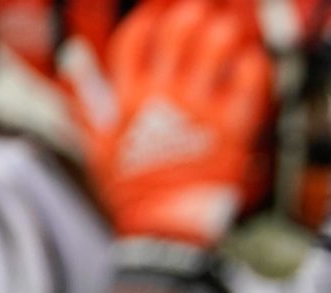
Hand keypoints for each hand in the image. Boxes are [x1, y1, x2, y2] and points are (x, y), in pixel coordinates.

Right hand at [70, 0, 274, 251]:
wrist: (161, 232)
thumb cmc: (131, 192)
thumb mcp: (97, 144)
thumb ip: (84, 99)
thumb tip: (74, 60)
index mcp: (126, 96)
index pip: (135, 39)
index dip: (150, 19)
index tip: (162, 11)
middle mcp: (161, 97)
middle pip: (177, 36)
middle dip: (190, 15)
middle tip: (203, 7)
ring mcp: (196, 113)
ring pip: (212, 54)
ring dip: (222, 33)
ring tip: (229, 24)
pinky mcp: (229, 132)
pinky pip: (246, 89)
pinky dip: (252, 70)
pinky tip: (256, 60)